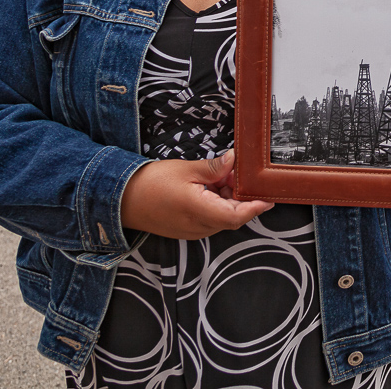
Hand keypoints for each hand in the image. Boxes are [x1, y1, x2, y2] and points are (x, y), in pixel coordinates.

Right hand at [120, 150, 274, 240]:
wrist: (122, 200)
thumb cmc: (150, 184)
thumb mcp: (185, 169)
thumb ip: (213, 168)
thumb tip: (234, 160)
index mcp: (199, 211)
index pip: (236, 215)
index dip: (255, 207)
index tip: (268, 197)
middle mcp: (198, 227)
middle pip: (232, 216)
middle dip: (240, 195)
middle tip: (236, 172)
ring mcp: (192, 231)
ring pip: (221, 217)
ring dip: (227, 199)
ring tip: (219, 176)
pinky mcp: (186, 230)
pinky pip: (210, 219)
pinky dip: (216, 204)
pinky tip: (209, 186)